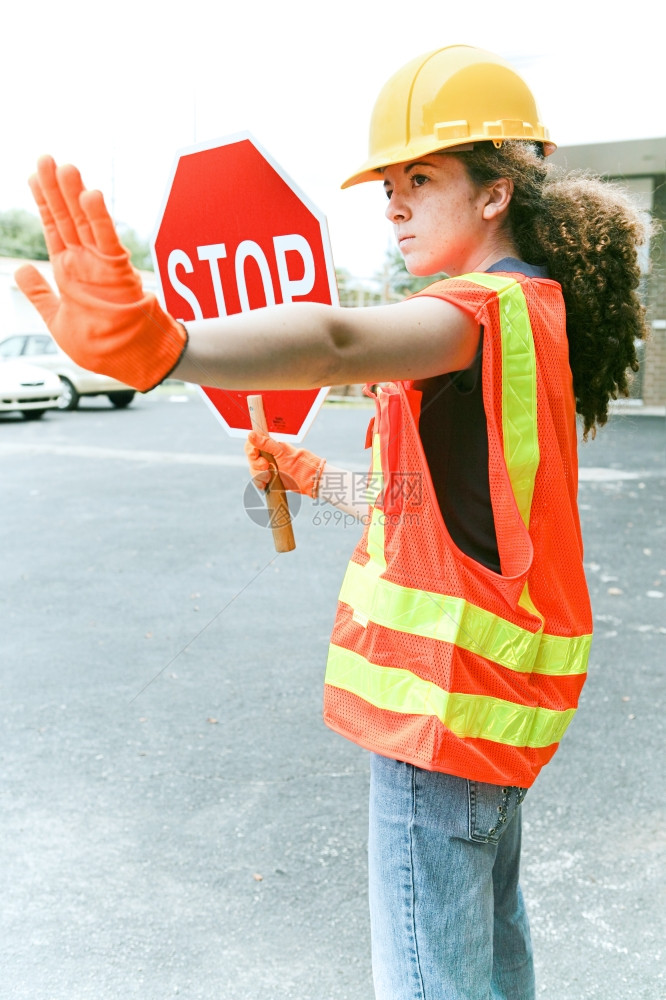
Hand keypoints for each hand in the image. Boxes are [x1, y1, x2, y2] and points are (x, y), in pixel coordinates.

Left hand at [14, 155, 186, 391]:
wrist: (128, 360)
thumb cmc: (100, 346)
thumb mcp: (57, 320)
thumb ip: (39, 294)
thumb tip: (19, 270)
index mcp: (69, 272)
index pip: (53, 229)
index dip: (43, 203)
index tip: (34, 177)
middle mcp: (84, 262)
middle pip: (65, 217)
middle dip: (55, 188)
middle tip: (44, 158)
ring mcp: (100, 265)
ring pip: (84, 222)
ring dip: (73, 194)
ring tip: (63, 166)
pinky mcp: (117, 271)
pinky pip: (106, 239)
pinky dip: (98, 218)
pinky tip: (90, 194)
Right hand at [244, 430, 325, 497]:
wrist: (309, 479)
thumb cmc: (299, 462)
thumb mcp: (281, 451)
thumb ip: (265, 443)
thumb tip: (250, 434)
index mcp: (269, 446)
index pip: (252, 445)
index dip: (251, 450)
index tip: (255, 454)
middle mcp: (267, 456)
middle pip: (251, 459)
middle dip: (256, 464)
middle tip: (266, 466)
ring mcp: (268, 468)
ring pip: (253, 470)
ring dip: (258, 475)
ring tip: (269, 477)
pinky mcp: (269, 479)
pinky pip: (258, 481)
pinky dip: (259, 483)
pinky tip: (265, 484)